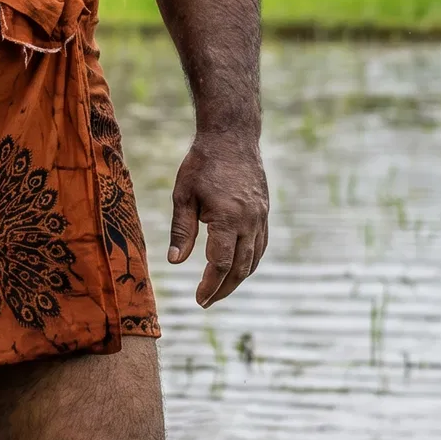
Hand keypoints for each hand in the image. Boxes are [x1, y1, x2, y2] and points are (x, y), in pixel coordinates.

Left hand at [167, 131, 268, 306]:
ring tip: (219, 291)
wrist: (232, 137)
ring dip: (238, 279)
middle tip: (206, 302)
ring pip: (254, 259)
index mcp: (228, 218)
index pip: (221, 263)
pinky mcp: (264, 213)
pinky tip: (237, 269)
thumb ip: (182, 229)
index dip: (210, 285)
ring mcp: (261, 217)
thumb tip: (176, 261)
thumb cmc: (202, 163)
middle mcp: (250, 221)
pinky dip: (250, 262)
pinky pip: (261, 245)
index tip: (199, 299)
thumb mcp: (183, 194)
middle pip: (240, 267)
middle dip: (223, 288)